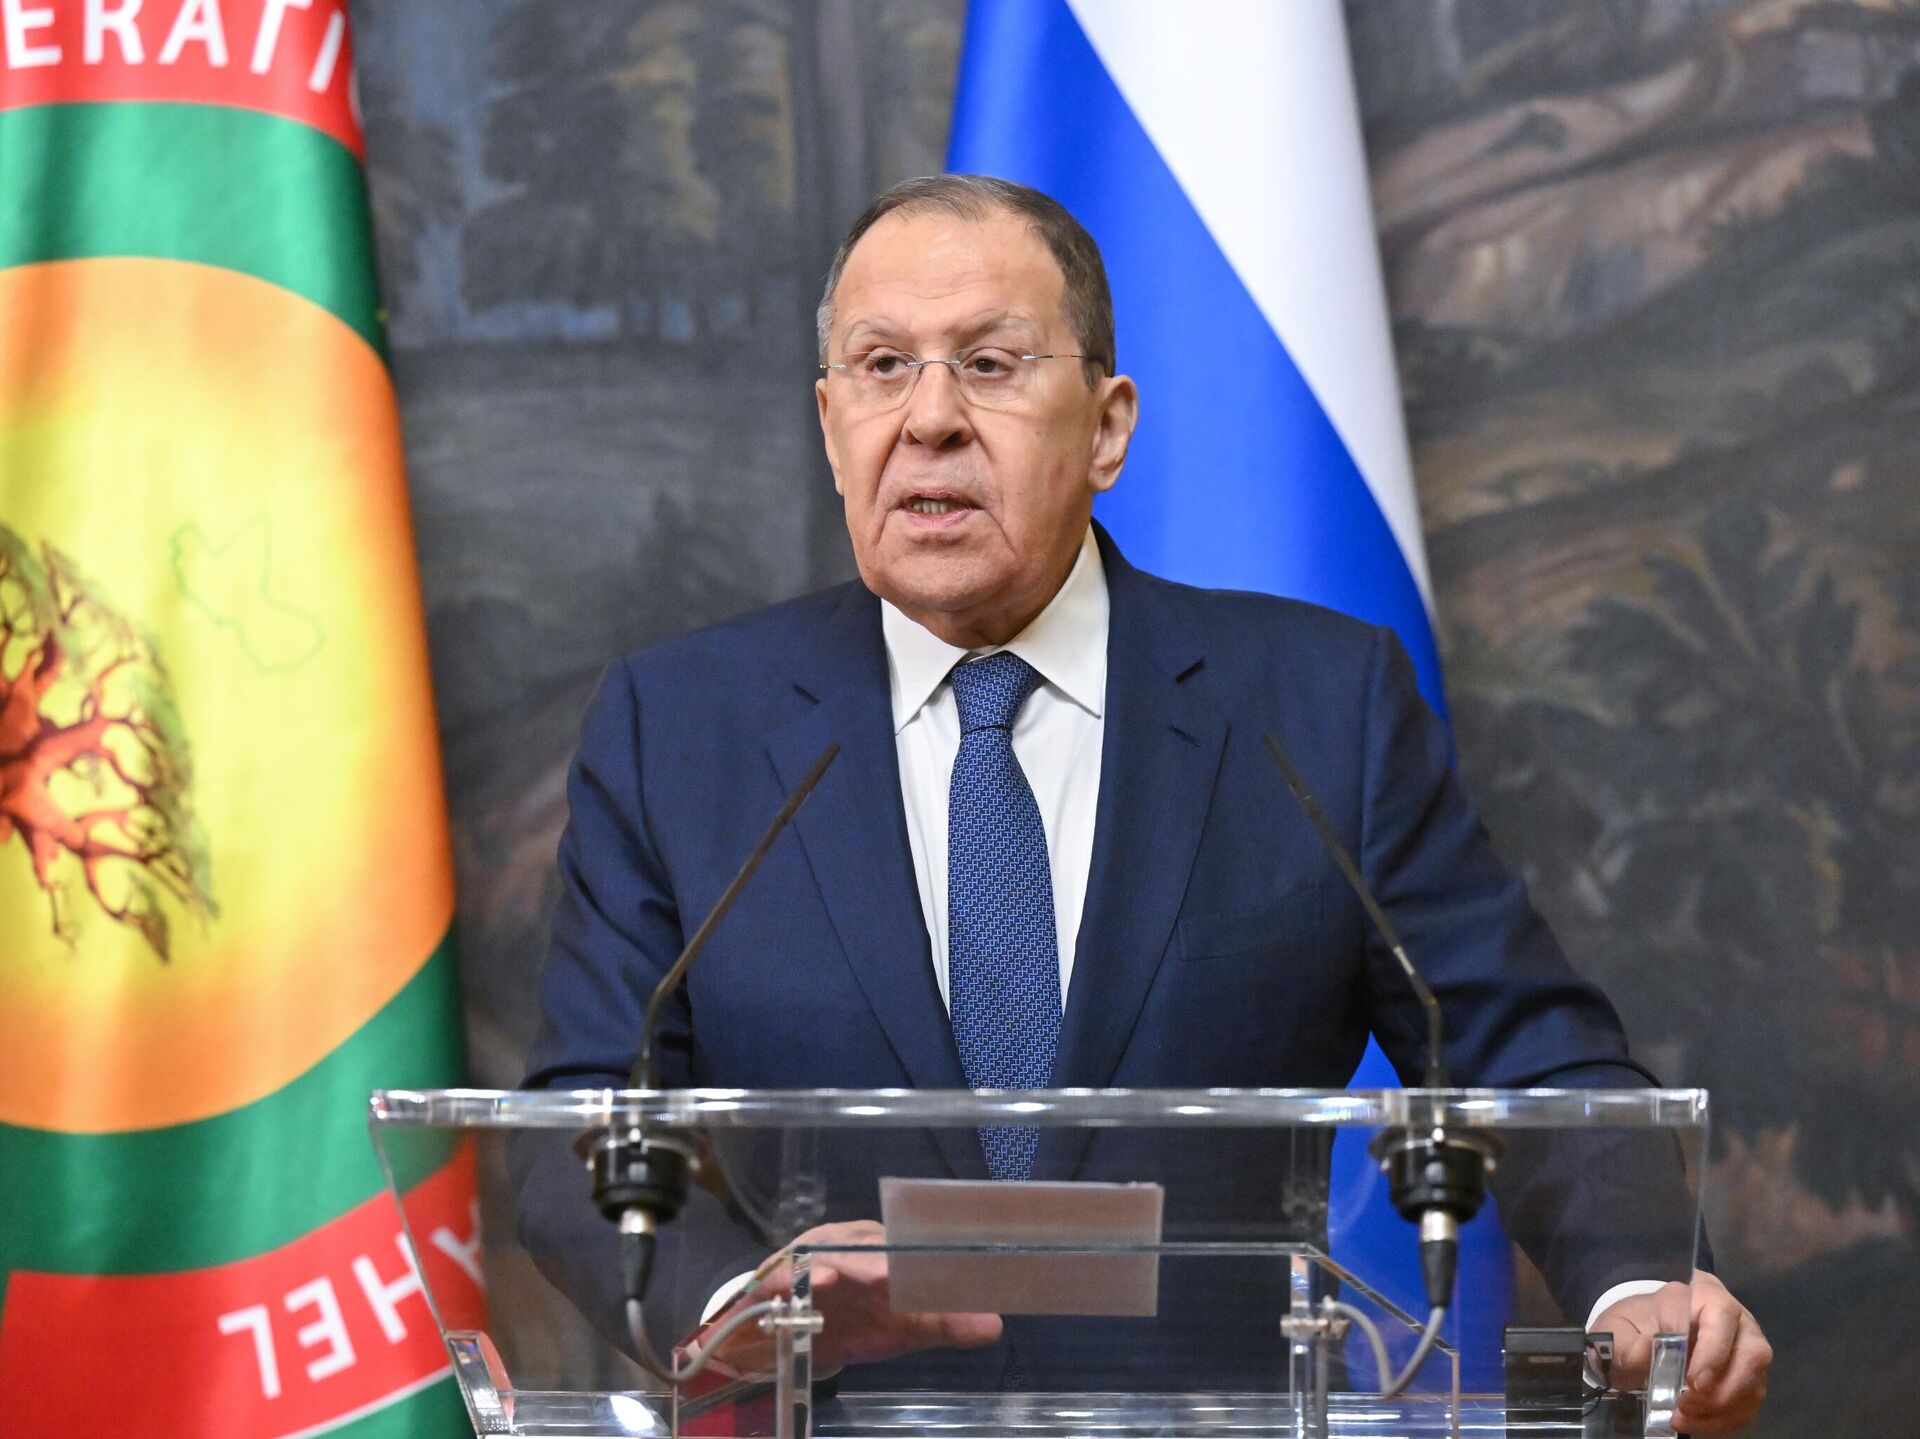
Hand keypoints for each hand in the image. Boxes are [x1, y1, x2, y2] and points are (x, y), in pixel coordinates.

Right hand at [698, 1220, 1001, 1377]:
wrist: (792, 1330)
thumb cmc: (852, 1318)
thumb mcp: (899, 1326)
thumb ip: (942, 1323)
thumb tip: (993, 1325)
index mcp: (883, 1250)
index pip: (904, 1244)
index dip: (919, 1252)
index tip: (941, 1262)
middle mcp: (849, 1244)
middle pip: (864, 1245)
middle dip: (876, 1260)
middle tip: (888, 1276)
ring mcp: (811, 1256)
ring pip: (824, 1253)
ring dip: (837, 1264)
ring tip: (847, 1277)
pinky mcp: (777, 1273)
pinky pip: (782, 1274)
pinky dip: (791, 1279)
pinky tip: (809, 1285)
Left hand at [1593, 1270, 1770, 1434]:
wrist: (1635, 1341)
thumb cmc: (1631, 1329)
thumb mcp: (1616, 1332)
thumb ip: (1629, 1344)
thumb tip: (1649, 1349)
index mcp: (1700, 1294)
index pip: (1721, 1313)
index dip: (1713, 1350)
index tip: (1692, 1382)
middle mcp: (1734, 1319)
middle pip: (1753, 1352)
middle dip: (1723, 1388)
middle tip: (1686, 1405)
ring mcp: (1745, 1349)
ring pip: (1756, 1381)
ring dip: (1723, 1409)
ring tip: (1684, 1418)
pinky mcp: (1748, 1378)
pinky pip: (1750, 1404)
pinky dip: (1726, 1421)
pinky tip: (1697, 1424)